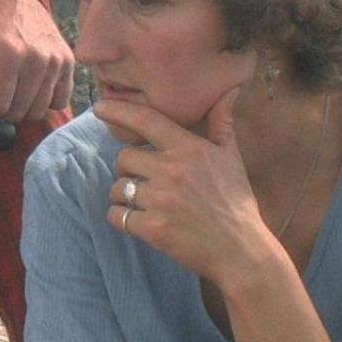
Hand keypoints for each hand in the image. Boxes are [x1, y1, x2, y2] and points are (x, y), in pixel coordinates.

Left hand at [0, 0, 72, 122]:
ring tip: (11, 85)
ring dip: (22, 105)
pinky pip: (60, 100)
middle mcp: (37, 58)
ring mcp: (56, 60)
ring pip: (39, 110)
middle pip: (19, 111)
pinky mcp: (67, 61)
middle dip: (2, 105)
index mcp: (9, 53)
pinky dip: (45, 99)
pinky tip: (31, 87)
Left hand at [98, 88, 280, 281]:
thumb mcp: (231, 157)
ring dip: (124, 195)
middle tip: (143, 179)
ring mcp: (161, 201)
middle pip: (123, 158)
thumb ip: (222, 123)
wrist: (241, 251)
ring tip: (144, 202)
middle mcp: (172, 171)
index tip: (99, 107)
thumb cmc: (236, 202)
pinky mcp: (153, 229)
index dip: (118, 110)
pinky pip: (117, 216)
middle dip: (127, 168)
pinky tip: (136, 220)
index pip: (145, 120)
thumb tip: (230, 91)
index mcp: (189, 149)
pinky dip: (121, 218)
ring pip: (118, 188)